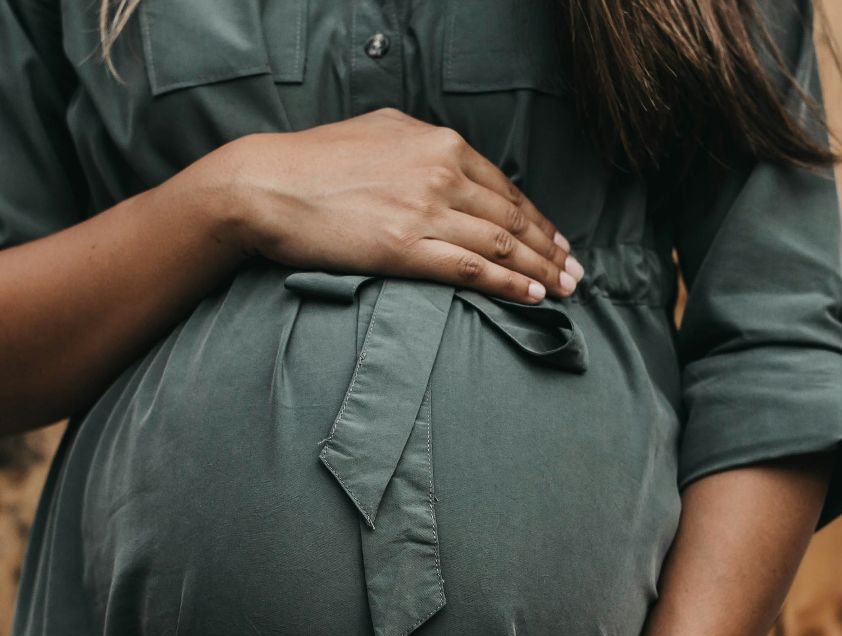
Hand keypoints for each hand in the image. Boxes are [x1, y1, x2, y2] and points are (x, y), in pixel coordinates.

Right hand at [212, 108, 584, 303]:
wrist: (265, 185)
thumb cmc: (312, 163)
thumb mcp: (377, 133)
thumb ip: (419, 145)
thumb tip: (444, 156)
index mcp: (437, 143)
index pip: (504, 186)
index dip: (537, 218)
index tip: (555, 240)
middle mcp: (440, 172)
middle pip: (512, 216)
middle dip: (549, 248)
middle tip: (576, 272)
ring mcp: (425, 210)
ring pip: (500, 244)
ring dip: (540, 270)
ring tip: (563, 289)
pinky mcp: (404, 247)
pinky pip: (472, 269)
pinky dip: (508, 284)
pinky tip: (531, 296)